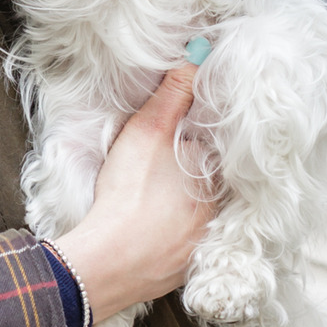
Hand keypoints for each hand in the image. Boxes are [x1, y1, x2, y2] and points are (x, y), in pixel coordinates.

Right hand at [53, 68, 215, 322]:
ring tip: (160, 202)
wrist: (109, 259)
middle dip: (193, 179)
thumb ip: (173, 94)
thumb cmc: (127, 192)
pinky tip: (153, 231)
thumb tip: (196, 56)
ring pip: (200, 219)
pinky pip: (184, 247)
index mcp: (213, 177)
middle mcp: (217, 213)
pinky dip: (173, 238)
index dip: (199, 146)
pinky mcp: (183, 270)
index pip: (218, 155)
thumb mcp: (146, 131)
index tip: (180, 146)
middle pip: (211, 188)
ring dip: (185, 211)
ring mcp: (201, 245)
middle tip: (165, 174)